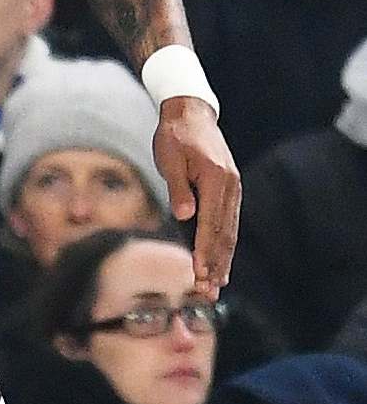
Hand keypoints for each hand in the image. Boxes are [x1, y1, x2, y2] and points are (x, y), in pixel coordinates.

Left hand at [151, 96, 240, 296]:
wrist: (190, 112)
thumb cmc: (175, 135)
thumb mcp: (170, 158)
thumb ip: (178, 187)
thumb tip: (184, 216)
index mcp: (216, 179)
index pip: (210, 224)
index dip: (204, 251)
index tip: (199, 274)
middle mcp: (230, 187)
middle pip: (224, 233)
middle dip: (216, 264)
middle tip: (209, 292)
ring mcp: (233, 189)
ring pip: (229, 232)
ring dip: (223, 260)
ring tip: (217, 285)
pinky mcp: (229, 190)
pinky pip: (228, 223)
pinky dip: (225, 244)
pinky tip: (221, 261)